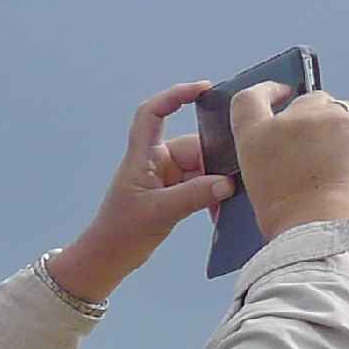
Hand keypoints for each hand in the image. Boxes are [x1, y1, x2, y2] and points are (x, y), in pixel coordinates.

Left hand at [47, 82, 236, 304]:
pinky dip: (212, 193)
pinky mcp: (173, 193)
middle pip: (194, 145)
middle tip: (240, 171)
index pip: (153, 114)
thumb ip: (194, 196)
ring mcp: (165, 178)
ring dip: (216, 180)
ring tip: (233, 194)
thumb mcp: (159, 212)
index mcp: (143, 156)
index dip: (175, 95)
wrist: (108, 259)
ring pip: (202, 166)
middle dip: (216, 159)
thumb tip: (228, 183)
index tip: (204, 89)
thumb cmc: (121, 233)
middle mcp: (155, 161)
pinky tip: (223, 207)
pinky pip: (201, 184)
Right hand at [236, 82, 348, 243]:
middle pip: (308, 100)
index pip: (250, 99)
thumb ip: (271, 158)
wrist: (318, 227)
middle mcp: (288, 120)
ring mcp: (324, 118)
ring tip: (347, 163)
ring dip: (346, 130)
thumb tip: (297, 152)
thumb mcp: (260, 186)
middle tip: (326, 148)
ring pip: (343, 109)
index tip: (281, 91)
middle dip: (319, 119)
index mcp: (255, 137)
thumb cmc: (288, 220)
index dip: (268, 91)